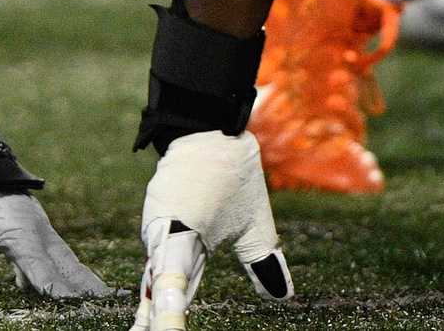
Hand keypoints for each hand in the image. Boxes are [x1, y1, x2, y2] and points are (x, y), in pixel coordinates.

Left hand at [0, 181, 111, 297]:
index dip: (64, 297)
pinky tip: (26, 283)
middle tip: (113, 303)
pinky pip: (42, 245)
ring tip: (93, 293)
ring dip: (74, 274)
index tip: (84, 313)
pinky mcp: (21, 216)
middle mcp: (34, 229)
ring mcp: (31, 220)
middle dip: (88, 286)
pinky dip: (47, 263)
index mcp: (22, 236)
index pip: (47, 277)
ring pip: (58, 253)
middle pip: (67, 265)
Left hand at [132, 131, 291, 330]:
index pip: (178, 290)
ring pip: (163, 282)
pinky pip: (170, 260)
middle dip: (158, 318)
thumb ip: (262, 263)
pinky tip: (165, 308)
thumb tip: (285, 298)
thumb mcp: (254, 230)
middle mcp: (171, 244)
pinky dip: (169, 286)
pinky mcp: (169, 218)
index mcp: (190, 250)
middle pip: (164, 292)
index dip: (169, 315)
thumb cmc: (231, 178)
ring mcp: (166, 232)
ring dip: (162, 310)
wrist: (217, 132)